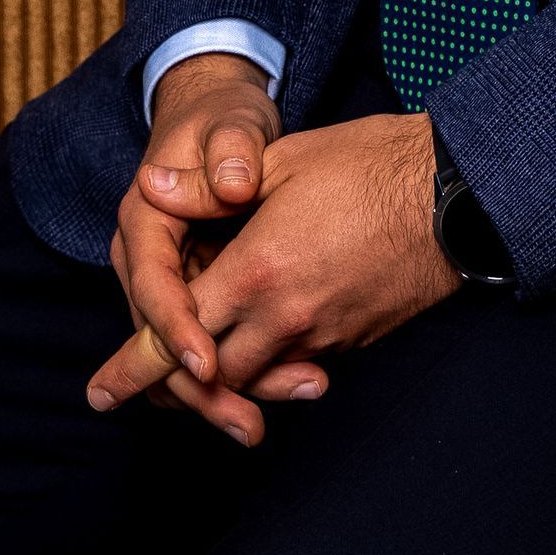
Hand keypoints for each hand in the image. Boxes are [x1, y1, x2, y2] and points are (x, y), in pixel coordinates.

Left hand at [87, 109, 460, 442]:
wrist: (455, 194)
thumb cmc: (369, 163)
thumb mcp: (283, 160)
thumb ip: (210, 186)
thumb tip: (152, 188)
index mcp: (257, 271)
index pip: (177, 336)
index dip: (133, 367)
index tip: (100, 393)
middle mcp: (285, 317)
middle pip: (211, 378)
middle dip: (175, 388)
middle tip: (140, 392)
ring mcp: (323, 336)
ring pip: (255, 380)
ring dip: (226, 382)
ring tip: (203, 375)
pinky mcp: (353, 341)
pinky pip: (297, 366)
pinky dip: (273, 365)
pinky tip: (267, 344)